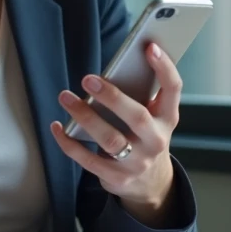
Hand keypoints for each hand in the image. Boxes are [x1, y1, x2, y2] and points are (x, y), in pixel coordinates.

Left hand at [50, 42, 181, 226]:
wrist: (150, 183)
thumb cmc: (144, 137)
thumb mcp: (153, 118)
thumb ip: (141, 96)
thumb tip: (116, 67)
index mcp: (167, 119)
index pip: (173, 90)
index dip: (164, 68)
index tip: (149, 47)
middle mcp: (156, 141)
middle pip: (137, 116)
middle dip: (112, 97)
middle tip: (88, 78)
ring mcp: (137, 162)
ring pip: (110, 139)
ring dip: (85, 117)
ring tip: (65, 97)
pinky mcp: (116, 177)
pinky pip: (88, 160)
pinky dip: (69, 143)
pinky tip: (57, 127)